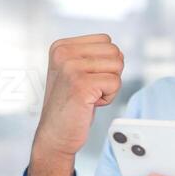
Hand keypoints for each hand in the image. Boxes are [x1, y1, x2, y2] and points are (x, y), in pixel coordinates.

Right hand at [27, 34, 123, 175]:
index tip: (85, 80)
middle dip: (110, 74)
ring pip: (117, 66)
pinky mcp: (81, 84)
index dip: (104, 64)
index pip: (106, 40)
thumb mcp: (74, 72)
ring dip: (109, 86)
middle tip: (89, 90)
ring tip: (89, 96)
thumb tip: (119, 52)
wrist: (55, 135)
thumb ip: (92, 56)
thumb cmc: (69, 106)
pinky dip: (109, 98)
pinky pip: (115, 83)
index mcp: (61, 47)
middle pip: (114, 52)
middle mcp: (63, 53)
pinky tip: (90, 104)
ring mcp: (71, 67)